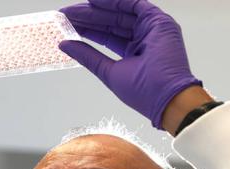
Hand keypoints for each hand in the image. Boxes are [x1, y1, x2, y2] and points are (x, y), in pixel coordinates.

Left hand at [59, 0, 201, 128]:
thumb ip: (87, 55)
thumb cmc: (143, 92)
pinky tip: (94, 1)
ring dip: (96, 10)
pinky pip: (133, 4)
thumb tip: (65, 44)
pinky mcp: (158, 21)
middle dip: (88, 18)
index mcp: (134, 53)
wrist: (165, 97)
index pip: (106, 36)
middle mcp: (143, 38)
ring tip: (74, 10)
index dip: (87, 30)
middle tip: (65, 15)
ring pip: (119, 13)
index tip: (67, 26)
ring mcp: (151, 29)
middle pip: (111, 23)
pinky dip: (114, 2)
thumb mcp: (107, 71)